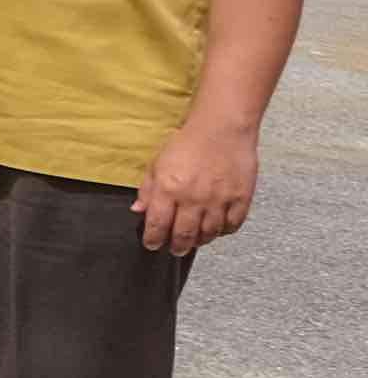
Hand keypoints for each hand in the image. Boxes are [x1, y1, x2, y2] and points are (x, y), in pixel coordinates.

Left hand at [135, 115, 258, 254]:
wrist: (222, 128)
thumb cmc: (187, 143)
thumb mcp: (157, 163)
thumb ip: (147, 189)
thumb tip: (138, 210)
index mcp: (168, 189)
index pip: (157, 225)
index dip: (152, 239)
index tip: (152, 244)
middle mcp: (193, 198)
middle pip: (183, 235)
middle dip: (177, 246)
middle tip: (175, 249)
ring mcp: (219, 199)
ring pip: (208, 233)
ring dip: (200, 241)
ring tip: (195, 240)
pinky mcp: (240, 198)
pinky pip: (232, 225)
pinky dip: (224, 231)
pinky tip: (217, 229)